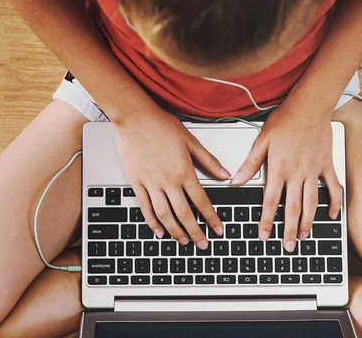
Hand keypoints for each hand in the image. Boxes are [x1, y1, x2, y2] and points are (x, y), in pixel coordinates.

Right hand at [113, 107, 227, 248]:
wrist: (135, 117)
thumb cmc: (161, 125)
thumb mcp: (191, 141)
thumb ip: (209, 161)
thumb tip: (225, 175)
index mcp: (184, 171)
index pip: (202, 201)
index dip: (211, 218)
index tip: (218, 229)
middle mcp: (168, 180)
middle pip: (184, 213)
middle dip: (195, 232)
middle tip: (202, 244)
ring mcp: (150, 183)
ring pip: (164, 214)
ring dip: (175, 231)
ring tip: (183, 241)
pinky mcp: (136, 182)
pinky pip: (144, 207)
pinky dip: (152, 221)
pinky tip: (158, 231)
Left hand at [232, 101, 342, 251]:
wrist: (310, 105)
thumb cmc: (285, 119)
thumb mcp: (261, 140)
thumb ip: (250, 163)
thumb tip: (235, 180)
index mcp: (278, 168)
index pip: (270, 201)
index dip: (266, 221)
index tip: (264, 236)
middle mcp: (297, 173)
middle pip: (292, 208)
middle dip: (289, 230)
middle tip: (287, 246)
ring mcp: (314, 170)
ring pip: (311, 203)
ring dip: (308, 222)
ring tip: (304, 237)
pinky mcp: (327, 165)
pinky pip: (333, 188)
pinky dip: (333, 203)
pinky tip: (331, 216)